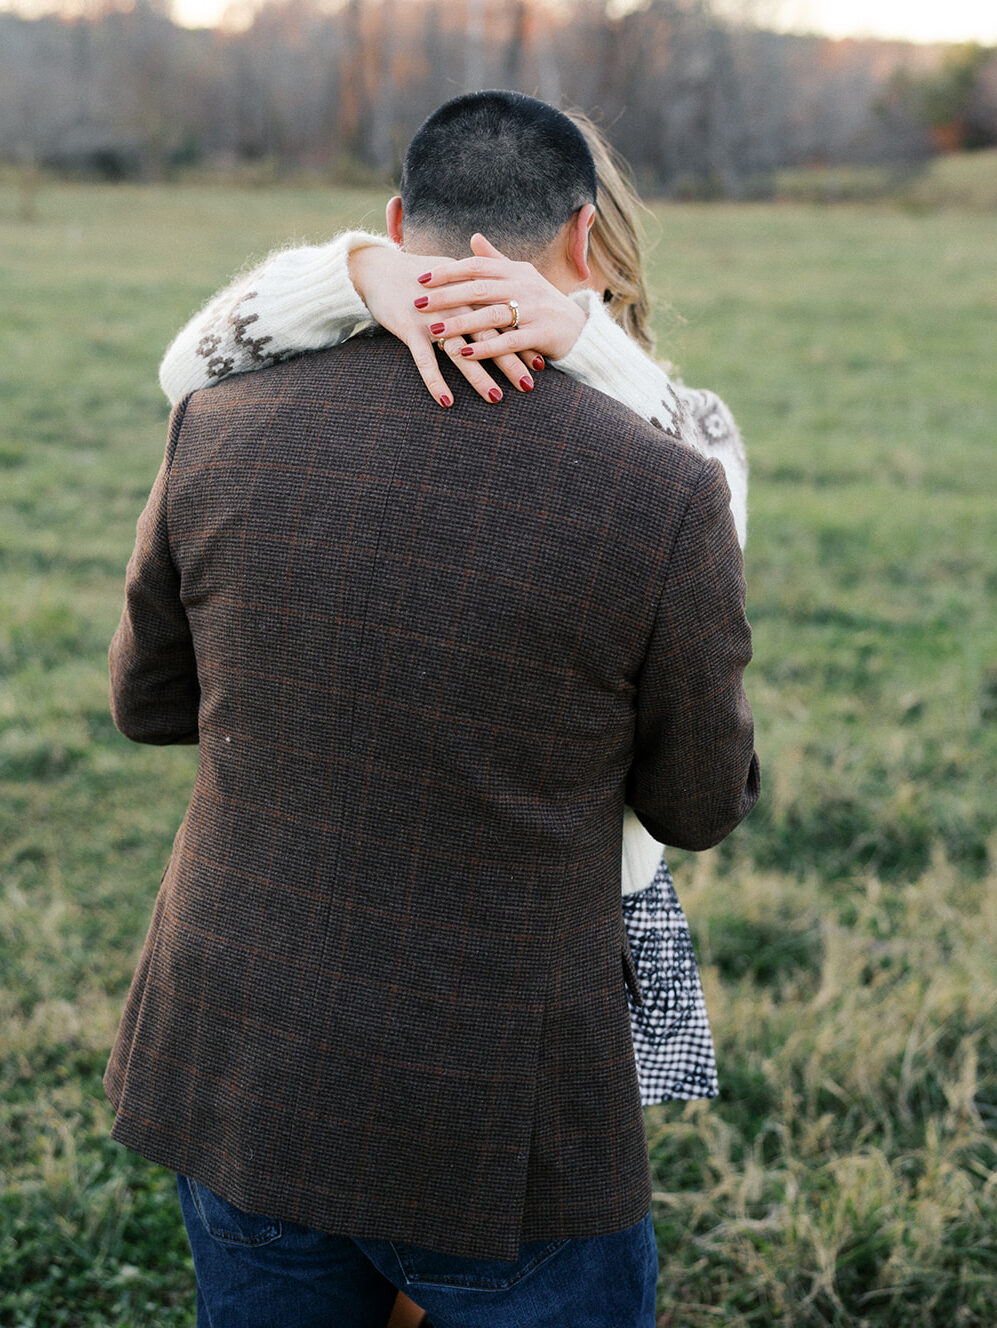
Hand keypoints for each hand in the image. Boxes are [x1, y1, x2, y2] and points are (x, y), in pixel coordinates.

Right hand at [347, 243, 535, 407]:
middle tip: (529, 386)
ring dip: (479, 376)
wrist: (378, 268)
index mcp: (469, 294)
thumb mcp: (452, 279)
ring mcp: (433, 319)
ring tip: (496, 398)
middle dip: (510, 362)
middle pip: (489, 338)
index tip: (540, 363)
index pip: (502, 321)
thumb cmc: (418, 278)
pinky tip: (447, 402)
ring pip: (461, 352)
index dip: (521, 341)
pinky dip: (435, 382)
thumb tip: (501, 305)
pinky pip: (425, 361)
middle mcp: (456, 306)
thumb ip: (476, 293)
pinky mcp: (410, 329)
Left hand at [412, 234, 587, 363]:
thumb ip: (496, 260)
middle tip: (418, 304)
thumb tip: (473, 237)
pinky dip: (486, 348)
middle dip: (446, 296)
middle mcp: (524, 287)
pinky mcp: (541, 334)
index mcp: (515, 271)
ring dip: (461, 323)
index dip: (448, 272)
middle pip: (479, 289)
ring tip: (436, 331)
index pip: (476, 266)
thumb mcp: (522, 277)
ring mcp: (534, 310)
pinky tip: (465, 353)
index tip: (421, 279)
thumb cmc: (543, 302)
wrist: (580, 329)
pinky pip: (509, 341)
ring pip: (491, 315)